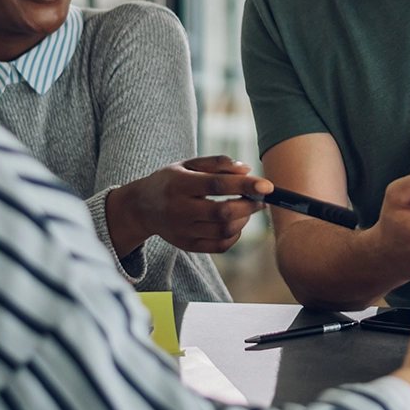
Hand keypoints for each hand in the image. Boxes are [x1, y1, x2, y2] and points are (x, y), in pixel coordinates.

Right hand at [106, 156, 271, 256]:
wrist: (141, 207)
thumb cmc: (171, 180)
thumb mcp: (188, 164)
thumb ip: (217, 163)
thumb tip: (247, 169)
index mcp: (180, 184)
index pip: (217, 185)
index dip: (245, 185)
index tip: (267, 185)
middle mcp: (179, 210)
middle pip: (222, 212)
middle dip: (249, 205)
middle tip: (262, 197)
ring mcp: (182, 231)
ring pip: (223, 230)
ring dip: (244, 219)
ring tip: (248, 207)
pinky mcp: (187, 245)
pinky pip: (219, 246)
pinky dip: (235, 235)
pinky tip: (236, 223)